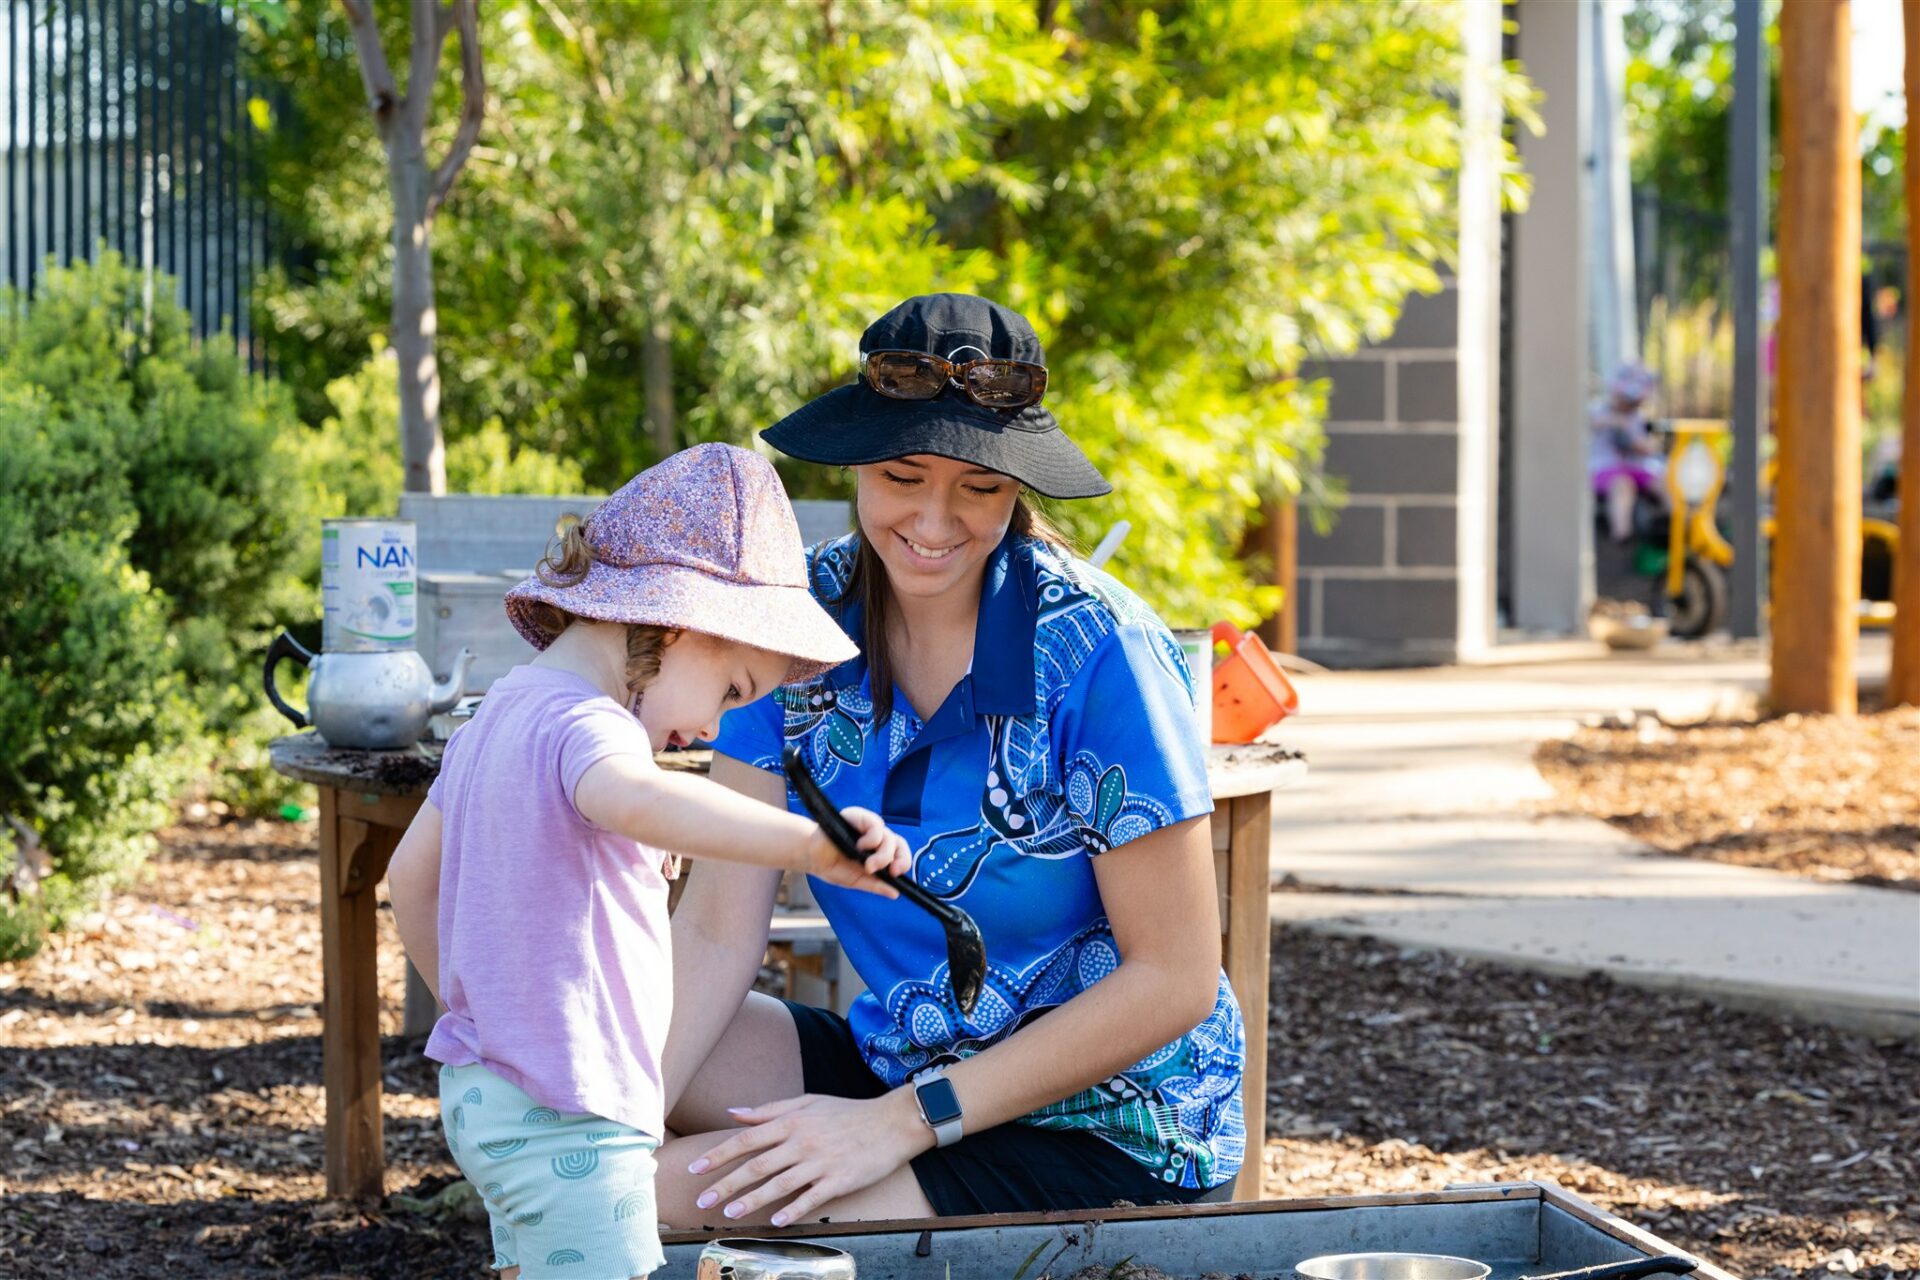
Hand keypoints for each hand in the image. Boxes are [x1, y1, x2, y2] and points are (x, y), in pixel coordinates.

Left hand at [686, 1090, 931, 1226]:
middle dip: (726, 1184)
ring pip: (779, 1184)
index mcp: (792, 1122)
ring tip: (729, 1214)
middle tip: (702, 1200)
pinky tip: (776, 1222)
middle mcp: (802, 1142)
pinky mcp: (839, 1180)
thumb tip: (734, 1112)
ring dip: (751, 1200)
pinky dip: (793, 1210)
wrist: (891, 1123)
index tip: (696, 1169)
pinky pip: (811, 1198)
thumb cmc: (847, 1112)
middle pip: (756, 1165)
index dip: (719, 1154)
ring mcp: (820, 1162)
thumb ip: (770, 1109)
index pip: (747, 1139)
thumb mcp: (809, 1102)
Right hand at [803, 807, 910, 896]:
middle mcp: (875, 837)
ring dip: (882, 855)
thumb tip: (896, 894)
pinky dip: (873, 838)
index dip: (903, 862)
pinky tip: (860, 846)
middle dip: (900, 859)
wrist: (810, 855)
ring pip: (889, 837)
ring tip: (867, 865)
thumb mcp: (857, 880)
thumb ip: (875, 885)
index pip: (899, 852)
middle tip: (892, 871)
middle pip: (898, 843)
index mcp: (877, 851)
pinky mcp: (859, 816)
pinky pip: (876, 824)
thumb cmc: (831, 865)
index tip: (896, 874)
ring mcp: (867, 826)